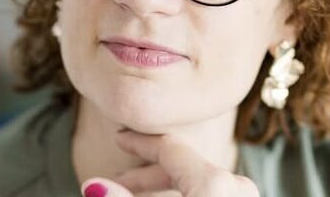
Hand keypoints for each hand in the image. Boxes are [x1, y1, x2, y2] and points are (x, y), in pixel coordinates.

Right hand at [80, 130, 259, 196]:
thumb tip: (93, 186)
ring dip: (160, 191)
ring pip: (193, 184)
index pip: (169, 147)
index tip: (119, 139)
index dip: (140, 142)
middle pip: (180, 166)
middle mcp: (235, 186)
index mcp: (215, 183)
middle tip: (113, 185)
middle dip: (143, 176)